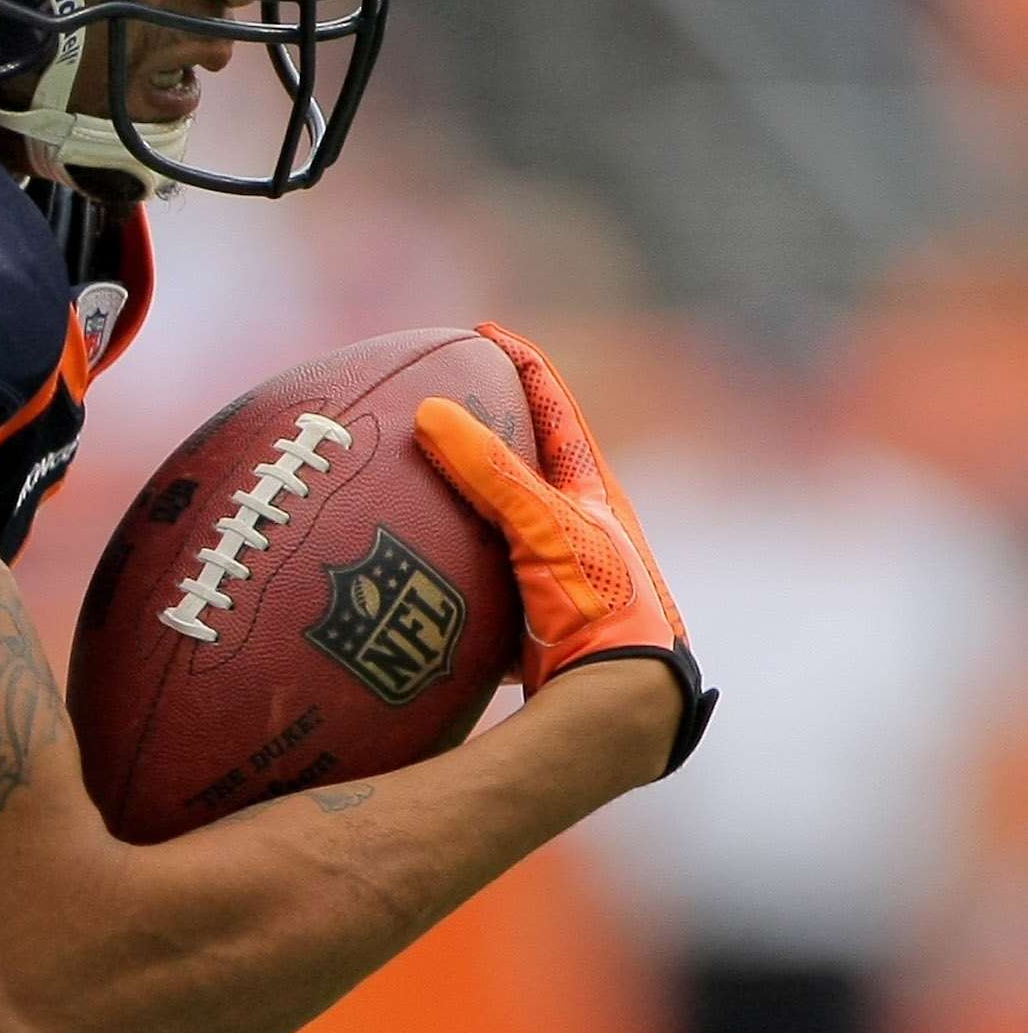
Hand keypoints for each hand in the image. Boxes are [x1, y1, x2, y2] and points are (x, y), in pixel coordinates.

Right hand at [413, 322, 713, 773]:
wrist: (619, 698)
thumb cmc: (599, 603)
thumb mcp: (545, 525)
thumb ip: (490, 471)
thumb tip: (430, 411)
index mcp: (590, 493)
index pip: (556, 407)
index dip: (522, 363)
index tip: (482, 333)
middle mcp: (578, 528)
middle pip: (530, 461)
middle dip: (491, 429)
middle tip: (443, 399)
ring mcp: (556, 576)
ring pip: (501, 524)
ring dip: (463, 503)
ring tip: (414, 482)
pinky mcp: (533, 621)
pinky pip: (480, 583)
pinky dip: (448, 570)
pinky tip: (412, 574)